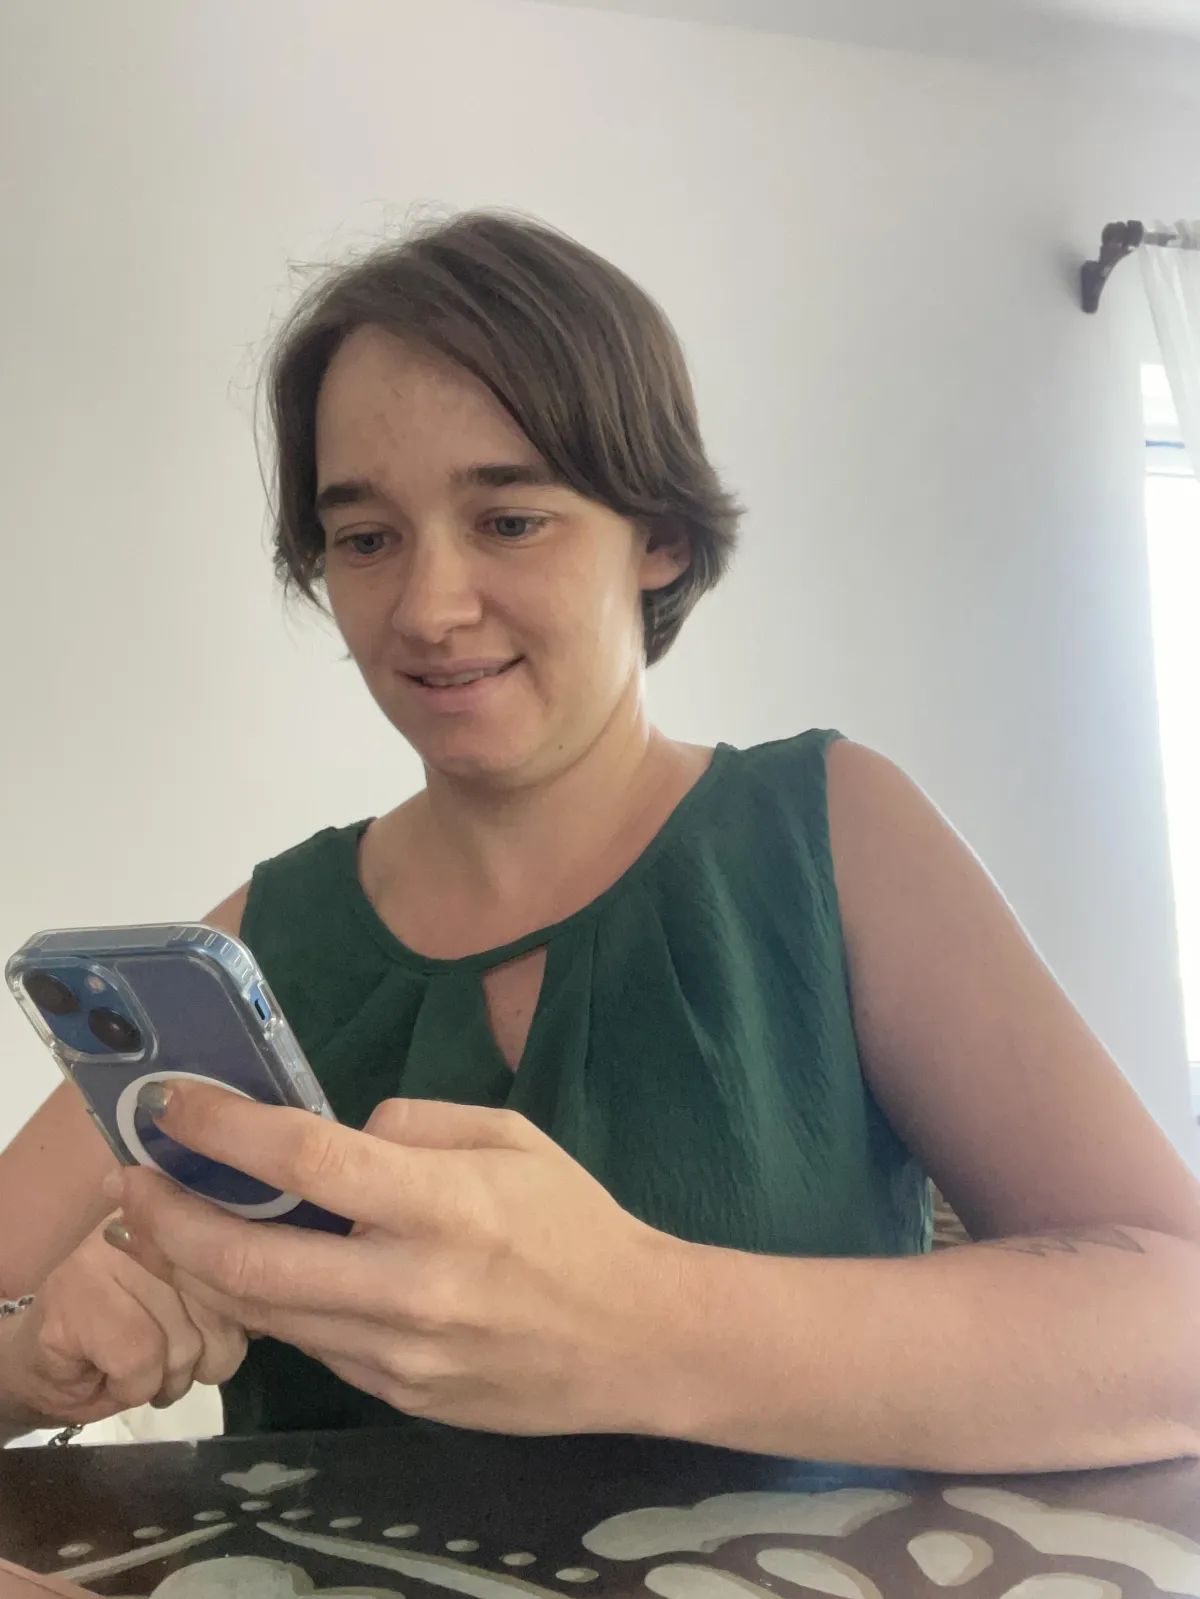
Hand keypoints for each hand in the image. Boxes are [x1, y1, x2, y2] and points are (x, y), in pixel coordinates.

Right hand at [0, 1220, 246, 1432]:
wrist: (48, 1364)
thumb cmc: (137, 1334)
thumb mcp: (205, 1305)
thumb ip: (242, 1288)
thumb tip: (283, 1298)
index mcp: (191, 1207)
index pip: (247, 1259)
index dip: (238, 1313)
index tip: (216, 1327)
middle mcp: (151, 1212)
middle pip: (224, 1308)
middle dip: (206, 1356)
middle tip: (167, 1356)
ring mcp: (106, 1247)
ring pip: (184, 1342)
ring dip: (168, 1378)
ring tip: (139, 1364)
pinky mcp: (74, 1291)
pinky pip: (141, 1363)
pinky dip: (133, 1388)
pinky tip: (109, 1373)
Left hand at [109, 1084, 691, 1436]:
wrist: (636, 1340)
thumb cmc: (577, 1223)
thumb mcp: (515, 1136)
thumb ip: (419, 1124)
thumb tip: (340, 1135)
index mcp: (448, 1206)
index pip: (310, 1163)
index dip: (228, 1130)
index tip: (174, 1103)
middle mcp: (412, 1288)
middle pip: (254, 1262)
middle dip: (173, 1218)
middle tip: (134, 1178)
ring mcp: (400, 1357)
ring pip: (267, 1313)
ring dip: (204, 1264)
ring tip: (171, 1220)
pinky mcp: (397, 1397)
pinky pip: (312, 1344)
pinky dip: (272, 1302)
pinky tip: (261, 1268)